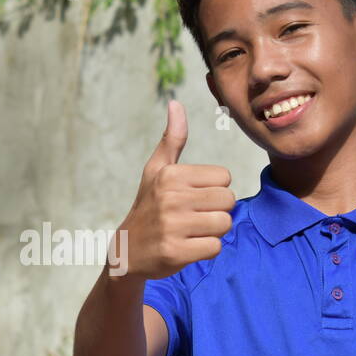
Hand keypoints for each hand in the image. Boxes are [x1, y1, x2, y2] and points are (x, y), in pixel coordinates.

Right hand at [116, 100, 235, 280]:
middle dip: (216, 211)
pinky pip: (215, 247)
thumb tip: (175, 103)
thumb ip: (172, 138)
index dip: (214, 190)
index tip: (193, 198)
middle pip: (228, 201)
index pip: (224, 178)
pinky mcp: (176, 252)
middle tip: (194, 217)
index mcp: (171, 175)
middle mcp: (171, 198)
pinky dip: (206, 250)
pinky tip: (187, 247)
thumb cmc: (149, 206)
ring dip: (213, 231)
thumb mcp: (156, 170)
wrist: (127, 251)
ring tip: (191, 231)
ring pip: (224, 224)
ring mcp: (172, 226)